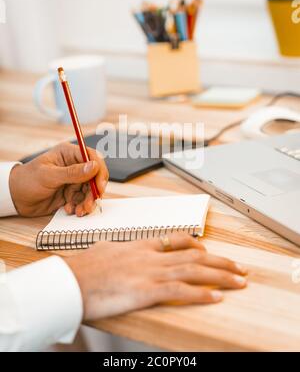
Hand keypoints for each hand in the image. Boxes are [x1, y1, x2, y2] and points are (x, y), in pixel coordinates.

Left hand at [9, 142, 108, 217]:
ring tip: (80, 210)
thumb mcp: (49, 175)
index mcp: (69, 154)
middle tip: (91, 203)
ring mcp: (73, 180)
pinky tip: (69, 209)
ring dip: (87, 202)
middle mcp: (74, 166)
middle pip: (95, 176)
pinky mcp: (71, 193)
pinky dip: (79, 207)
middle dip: (94, 191)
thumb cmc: (27, 180)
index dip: (99, 171)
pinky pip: (82, 200)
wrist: (16, 198)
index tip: (100, 186)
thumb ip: (72, 172)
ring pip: (90, 190)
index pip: (92, 158)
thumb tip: (94, 166)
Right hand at [65, 233, 247, 320]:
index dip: (197, 243)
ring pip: (195, 270)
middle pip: (195, 255)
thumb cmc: (83, 267)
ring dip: (221, 276)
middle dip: (221, 262)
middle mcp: (151, 256)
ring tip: (240, 282)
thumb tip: (114, 247)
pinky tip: (216, 299)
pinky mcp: (147, 291)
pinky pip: (181, 291)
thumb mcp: (103, 250)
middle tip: (239, 268)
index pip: (176, 239)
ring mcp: (151, 272)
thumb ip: (115, 248)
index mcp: (140, 245)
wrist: (71, 279)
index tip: (207, 248)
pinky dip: (201, 294)